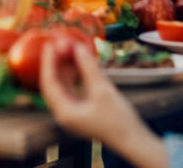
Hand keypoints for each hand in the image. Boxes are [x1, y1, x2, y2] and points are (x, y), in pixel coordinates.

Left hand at [40, 43, 167, 166]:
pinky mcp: (83, 110)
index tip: (50, 44)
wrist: (134, 140)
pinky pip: (74, 88)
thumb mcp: (103, 90)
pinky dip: (76, 74)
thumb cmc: (119, 121)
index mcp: (64, 112)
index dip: (48, 61)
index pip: (49, 82)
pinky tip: (80, 60)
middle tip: (60, 42)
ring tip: (71, 47)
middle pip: (55, 82)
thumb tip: (77, 47)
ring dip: (67, 66)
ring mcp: (73, 112)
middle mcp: (65, 113)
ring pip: (64, 84)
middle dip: (57, 62)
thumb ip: (88, 68)